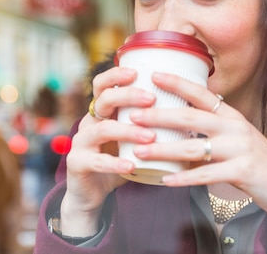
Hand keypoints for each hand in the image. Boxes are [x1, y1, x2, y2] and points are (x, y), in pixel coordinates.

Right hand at [60, 66, 157, 235]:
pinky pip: (96, 161)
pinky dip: (115, 163)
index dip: (116, 75)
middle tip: (151, 99)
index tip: (138, 72)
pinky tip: (131, 165)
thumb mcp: (131, 141)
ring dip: (128, 131)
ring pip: (102, 129)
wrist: (91, 194)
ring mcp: (80, 143)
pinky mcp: (77, 164)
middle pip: (103, 100)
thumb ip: (149, 125)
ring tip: (150, 137)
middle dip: (128, 96)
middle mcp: (88, 123)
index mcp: (101, 113)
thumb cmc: (118, 162)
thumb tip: (189, 111)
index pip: (103, 85)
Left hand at [128, 71, 266, 252]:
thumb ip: (212, 129)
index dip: (178, 83)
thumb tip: (178, 122)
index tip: (153, 75)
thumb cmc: (255, 161)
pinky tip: (165, 180)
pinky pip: (206, 175)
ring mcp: (239, 149)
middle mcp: (235, 127)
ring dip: (163, 149)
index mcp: (232, 116)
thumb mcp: (236, 137)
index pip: (202, 93)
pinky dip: (184, 178)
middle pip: (191, 118)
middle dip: (159, 115)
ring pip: (193, 147)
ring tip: (139, 151)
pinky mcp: (242, 172)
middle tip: (133, 115)